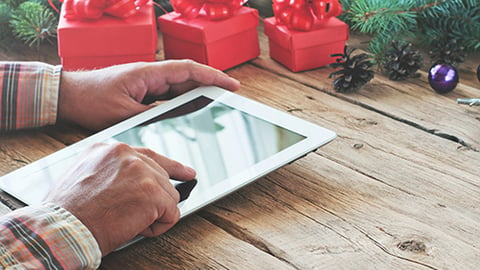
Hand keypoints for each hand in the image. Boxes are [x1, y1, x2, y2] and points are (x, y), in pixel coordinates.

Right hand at [44, 142, 195, 255]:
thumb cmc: (69, 212)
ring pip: (169, 196)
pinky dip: (159, 226)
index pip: (149, 156)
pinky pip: (172, 214)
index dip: (170, 167)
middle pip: (162, 178)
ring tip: (127, 221)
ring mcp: (142, 172)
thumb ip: (112, 171)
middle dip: (154, 199)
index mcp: (109, 149)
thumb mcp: (85, 176)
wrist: (64, 229)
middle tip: (134, 214)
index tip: (186, 172)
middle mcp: (127, 155)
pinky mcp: (153, 192)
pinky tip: (137, 227)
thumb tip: (136, 182)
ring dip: (153, 214)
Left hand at [58, 60, 239, 129]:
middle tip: (231, 96)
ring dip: (199, 93)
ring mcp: (147, 83)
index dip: (213, 76)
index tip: (231, 84)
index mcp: (148, 73)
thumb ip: (153, 114)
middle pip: (188, 77)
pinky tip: (192, 112)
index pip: (188, 70)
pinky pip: (169, 96)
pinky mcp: (142, 93)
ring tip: (218, 105)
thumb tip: (179, 117)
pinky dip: (183, 102)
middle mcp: (150, 75)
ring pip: (180, 87)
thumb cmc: (91, 100)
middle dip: (211, 84)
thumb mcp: (124, 113)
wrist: (68, 97)